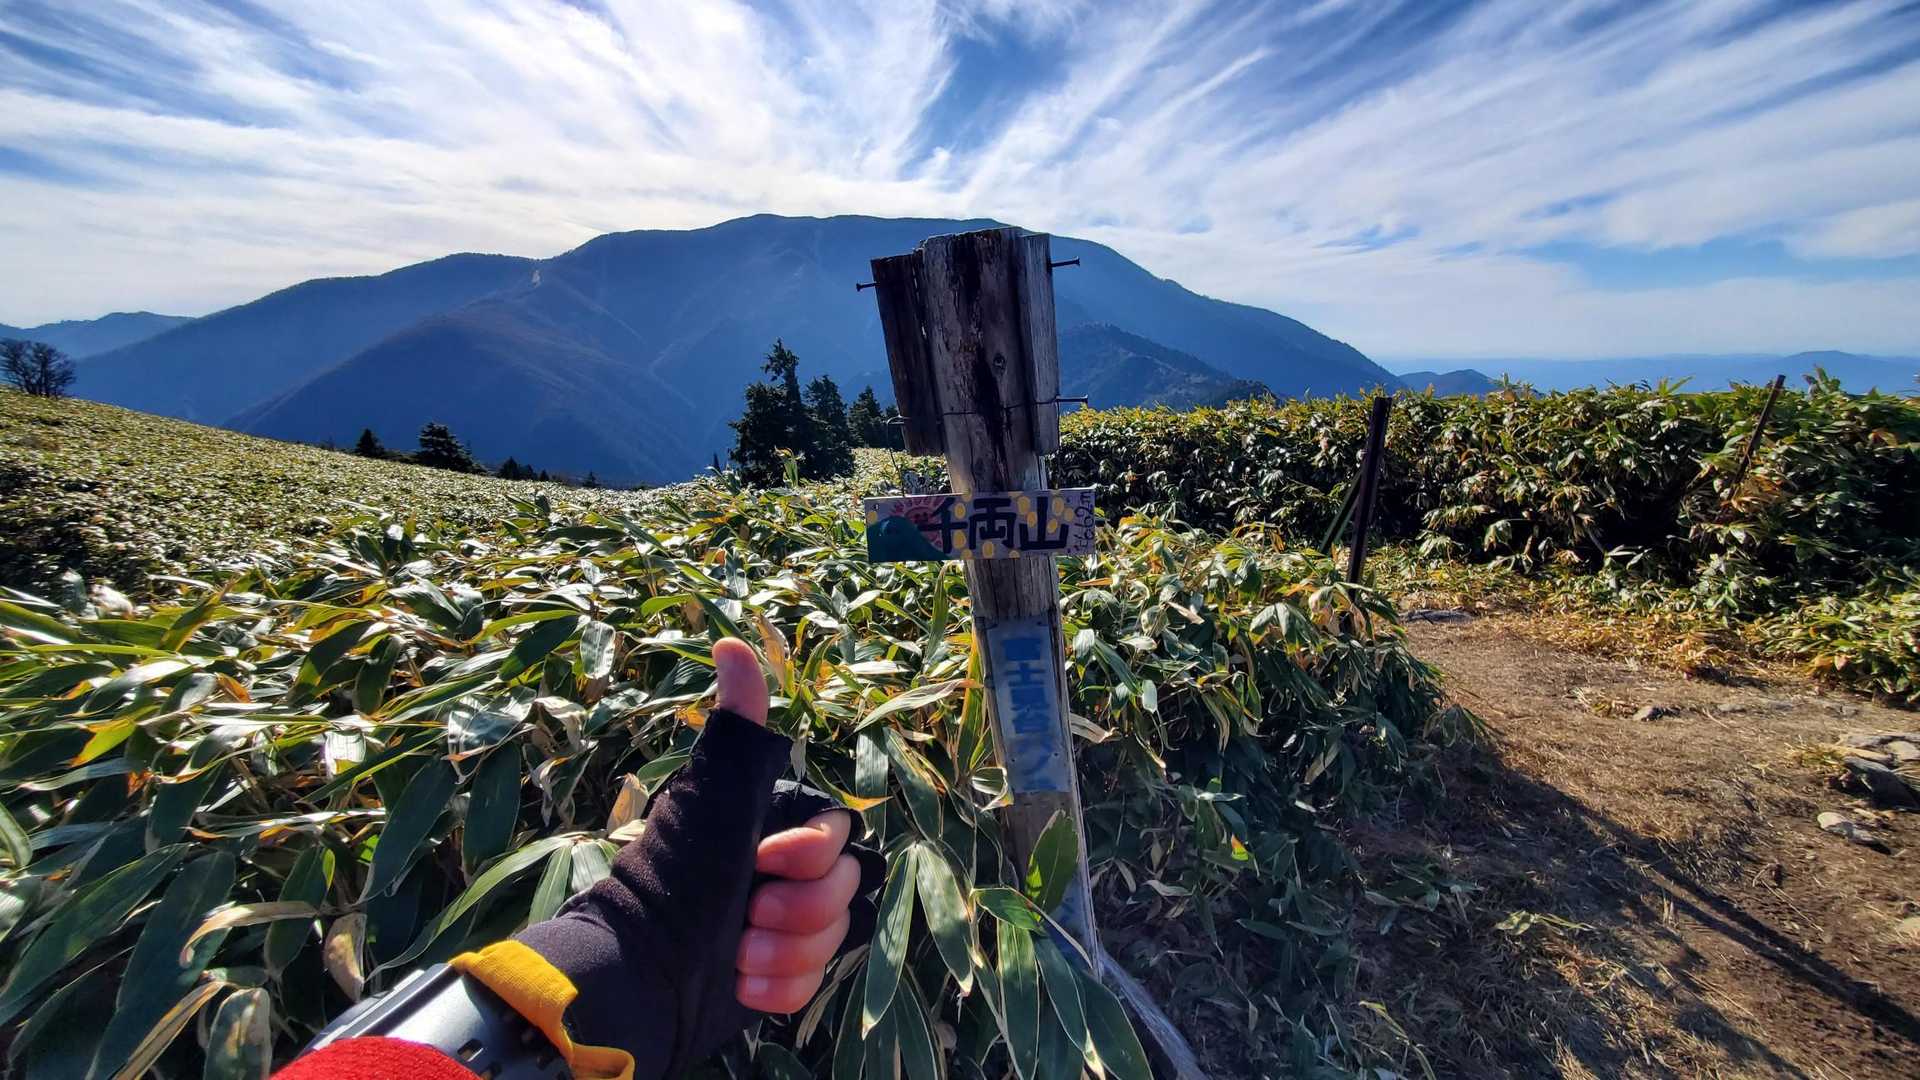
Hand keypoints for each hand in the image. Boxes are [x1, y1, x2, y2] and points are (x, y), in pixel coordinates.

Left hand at [710, 638, 860, 1013]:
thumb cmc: (677, 877)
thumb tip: (731, 640)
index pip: (838, 836)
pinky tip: (741, 983)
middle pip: (843, 889)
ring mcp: (777, 928)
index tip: (764, 859)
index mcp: (767, 825)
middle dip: (798, 910)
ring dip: (785, 951)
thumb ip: (740, 728)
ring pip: (832, 939)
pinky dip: (778, 988)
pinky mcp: (773, 979)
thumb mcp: (715, 797)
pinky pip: (812, 985)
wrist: (641, 977)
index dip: (810, 854)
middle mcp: (776, 872)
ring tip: (737, 953)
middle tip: (747, 912)